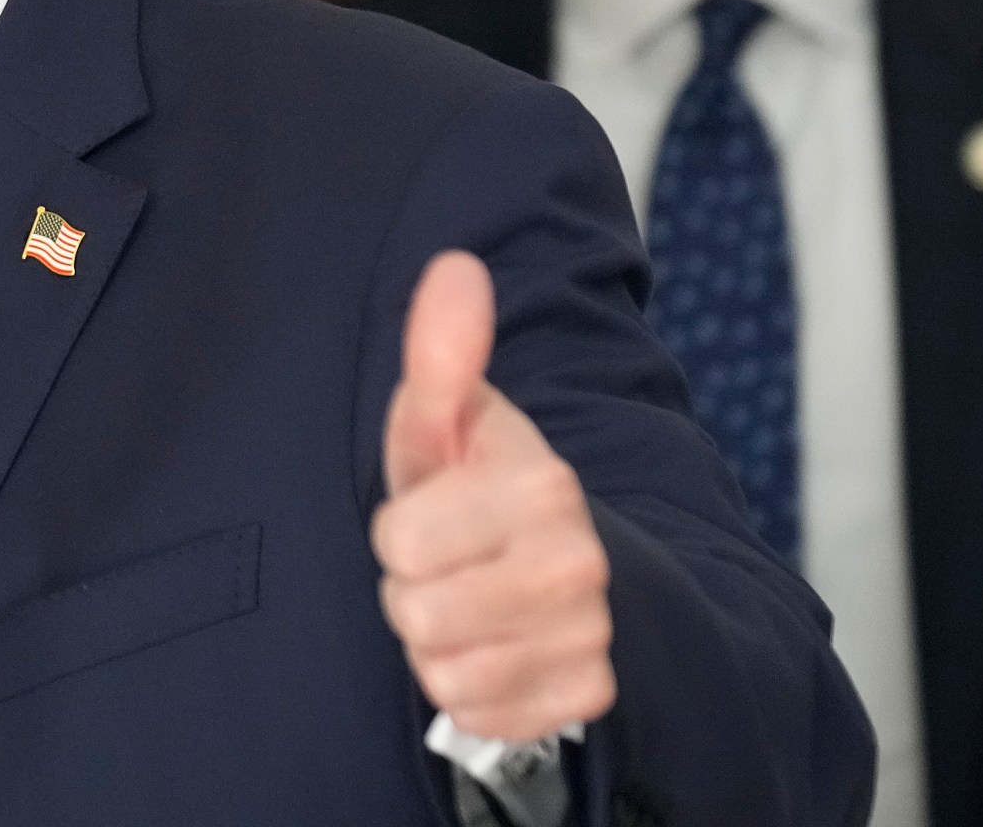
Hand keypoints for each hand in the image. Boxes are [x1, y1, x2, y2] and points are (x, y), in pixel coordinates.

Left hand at [375, 251, 615, 741]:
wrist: (560, 562)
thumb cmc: (477, 484)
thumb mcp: (447, 418)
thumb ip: (440, 353)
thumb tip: (454, 267)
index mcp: (544, 484)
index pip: (400, 542)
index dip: (396, 532)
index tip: (427, 514)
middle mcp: (578, 563)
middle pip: (417, 615)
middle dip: (412, 591)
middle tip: (445, 566)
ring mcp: (587, 634)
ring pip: (447, 672)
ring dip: (437, 645)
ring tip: (465, 604)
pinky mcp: (585, 694)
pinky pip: (481, 714)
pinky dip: (471, 690)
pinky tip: (491, 648)